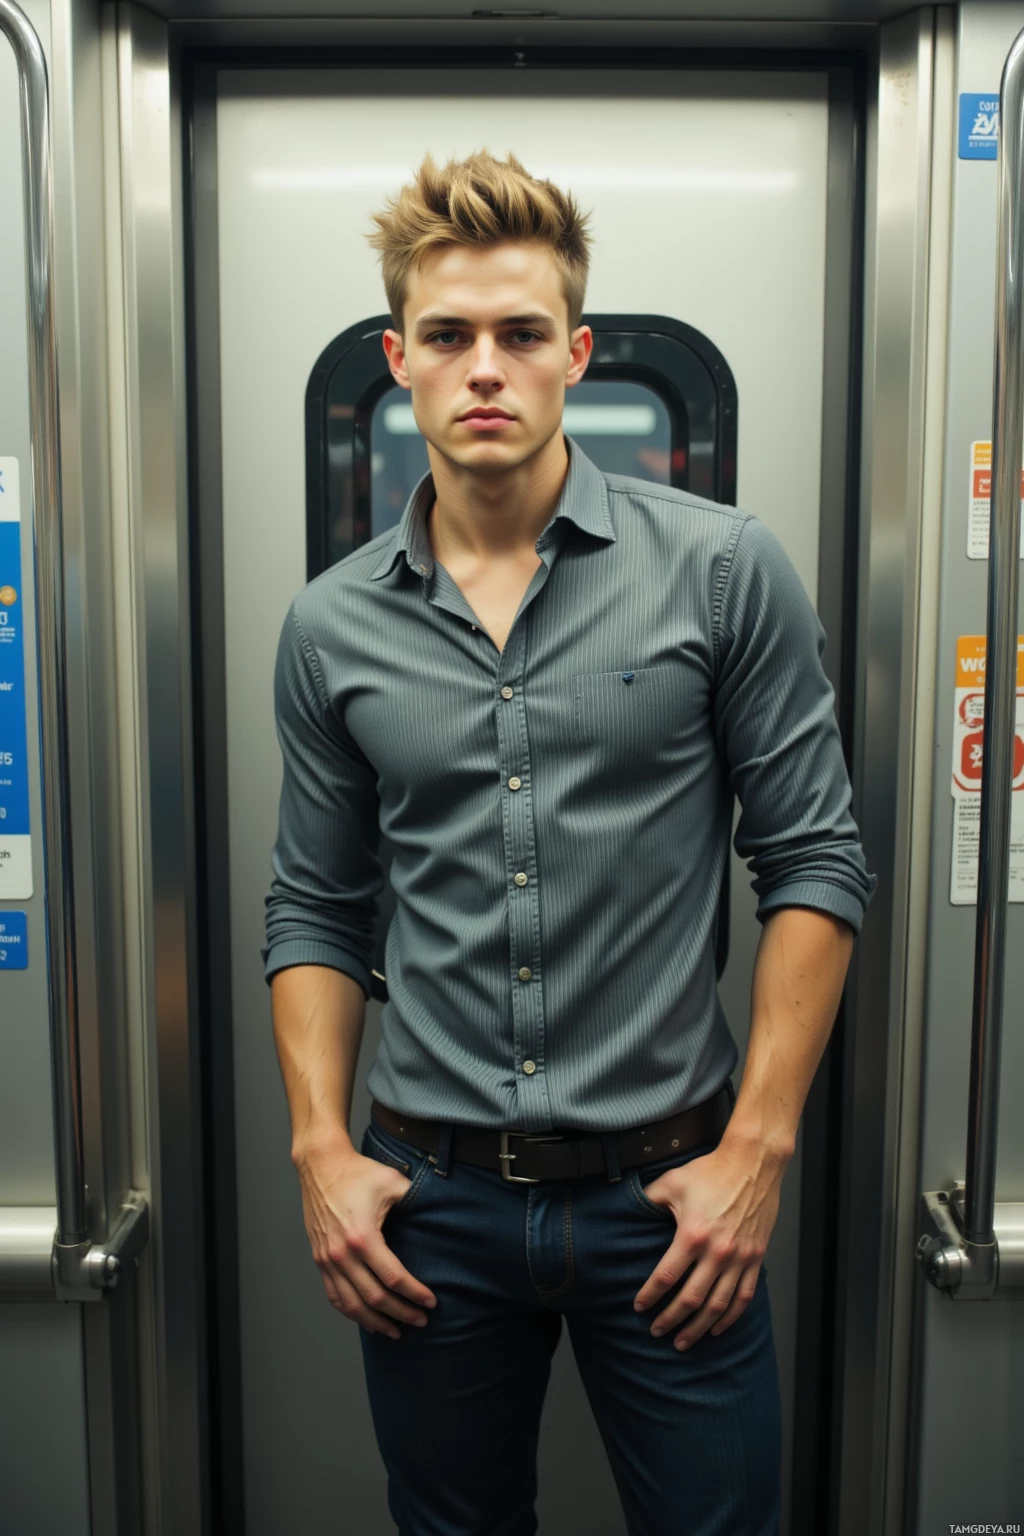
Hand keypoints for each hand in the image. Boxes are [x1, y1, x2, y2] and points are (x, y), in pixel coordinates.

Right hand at [293, 1137, 437, 1339]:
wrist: (321, 1166)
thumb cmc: (358, 1173)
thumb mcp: (392, 1182)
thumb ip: (416, 1200)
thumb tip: (442, 1213)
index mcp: (363, 1237)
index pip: (393, 1278)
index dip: (414, 1293)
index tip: (431, 1301)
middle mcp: (342, 1254)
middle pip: (374, 1298)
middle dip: (401, 1313)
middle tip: (421, 1321)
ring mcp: (328, 1259)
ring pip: (352, 1305)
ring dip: (376, 1322)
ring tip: (396, 1331)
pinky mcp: (320, 1260)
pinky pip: (335, 1296)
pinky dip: (351, 1313)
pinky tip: (367, 1321)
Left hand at [632, 1137, 785, 1349]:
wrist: (752, 1163)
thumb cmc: (711, 1171)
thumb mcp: (671, 1182)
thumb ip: (648, 1201)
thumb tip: (627, 1213)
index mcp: (692, 1234)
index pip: (666, 1276)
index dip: (650, 1295)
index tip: (639, 1307)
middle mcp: (718, 1251)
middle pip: (691, 1299)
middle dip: (671, 1320)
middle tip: (657, 1332)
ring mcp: (740, 1257)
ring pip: (718, 1306)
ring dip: (699, 1328)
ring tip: (683, 1342)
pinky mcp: (756, 1257)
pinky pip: (743, 1297)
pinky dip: (730, 1317)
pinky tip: (717, 1328)